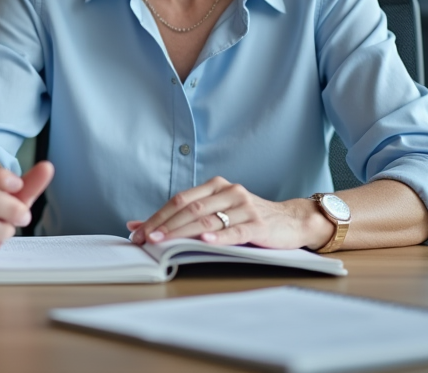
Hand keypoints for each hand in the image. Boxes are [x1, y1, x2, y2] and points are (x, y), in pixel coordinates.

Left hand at [126, 176, 332, 249]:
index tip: (139, 231)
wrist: (291, 221)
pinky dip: (218, 236)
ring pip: (207, 218)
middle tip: (146, 239)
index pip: (179, 200)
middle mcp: (229, 191)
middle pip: (189, 208)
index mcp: (215, 186)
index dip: (158, 215)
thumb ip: (182, 217)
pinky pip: (235, 230)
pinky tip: (204, 240)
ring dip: (182, 231)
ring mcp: (244, 206)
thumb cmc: (248, 218)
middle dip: (164, 225)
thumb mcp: (216, 213)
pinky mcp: (258, 224)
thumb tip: (137, 224)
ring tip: (164, 241)